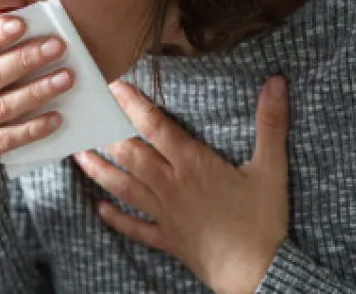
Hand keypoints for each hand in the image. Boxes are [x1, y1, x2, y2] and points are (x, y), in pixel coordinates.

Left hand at [74, 76, 289, 293]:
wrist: (256, 273)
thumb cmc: (263, 221)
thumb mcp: (272, 168)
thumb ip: (271, 123)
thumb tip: (276, 82)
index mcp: (192, 164)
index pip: (155, 126)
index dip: (133, 104)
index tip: (114, 86)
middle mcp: (170, 185)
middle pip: (131, 155)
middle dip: (108, 134)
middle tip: (87, 117)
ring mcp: (165, 213)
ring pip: (124, 187)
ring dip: (100, 171)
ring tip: (79, 156)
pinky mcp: (167, 239)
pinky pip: (135, 227)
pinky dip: (116, 218)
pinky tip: (100, 209)